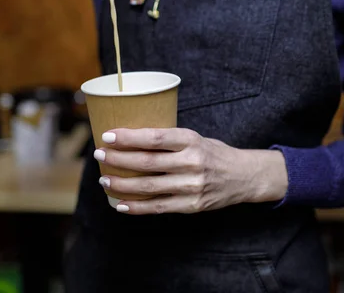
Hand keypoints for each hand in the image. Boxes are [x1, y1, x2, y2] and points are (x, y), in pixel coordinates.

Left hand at [94, 128, 288, 214]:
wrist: (244, 176)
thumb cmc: (213, 153)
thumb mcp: (195, 138)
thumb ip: (168, 140)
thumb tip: (130, 139)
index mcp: (191, 140)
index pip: (155, 138)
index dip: (129, 138)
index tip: (108, 136)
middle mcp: (191, 163)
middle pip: (147, 163)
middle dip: (118, 159)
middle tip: (99, 154)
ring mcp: (192, 186)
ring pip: (149, 187)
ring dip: (122, 184)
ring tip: (104, 179)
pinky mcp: (192, 205)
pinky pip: (158, 208)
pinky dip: (136, 207)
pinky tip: (120, 204)